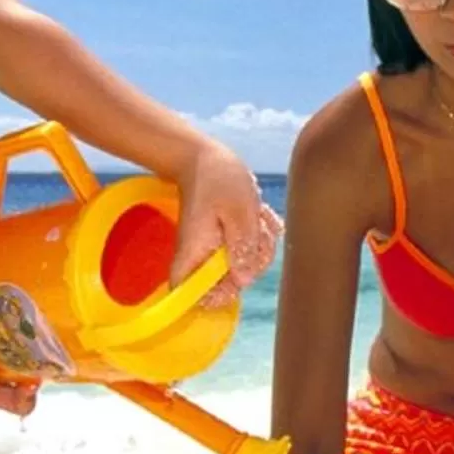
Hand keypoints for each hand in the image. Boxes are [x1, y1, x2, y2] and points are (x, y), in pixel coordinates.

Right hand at [176, 142, 279, 306]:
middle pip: (230, 283)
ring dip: (260, 243)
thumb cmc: (218, 179)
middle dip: (254, 259)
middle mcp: (201, 257)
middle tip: (257, 228)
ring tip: (257, 215)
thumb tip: (244, 280)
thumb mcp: (239, 212)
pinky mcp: (224, 241)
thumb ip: (243, 247)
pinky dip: (258, 234)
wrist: (203, 157)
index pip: (193, 296)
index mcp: (196, 255)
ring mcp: (213, 249)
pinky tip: (258, 214)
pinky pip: (247, 249)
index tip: (240, 272)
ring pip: (245, 265)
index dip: (218, 296)